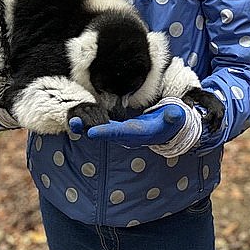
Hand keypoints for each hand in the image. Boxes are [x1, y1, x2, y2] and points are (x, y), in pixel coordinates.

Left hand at [69, 103, 185, 146]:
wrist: (170, 129)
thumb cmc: (172, 122)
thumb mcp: (176, 118)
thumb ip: (174, 116)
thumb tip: (174, 114)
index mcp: (139, 133)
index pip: (120, 132)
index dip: (106, 132)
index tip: (91, 132)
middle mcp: (128, 135)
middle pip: (106, 133)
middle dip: (90, 129)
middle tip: (74, 123)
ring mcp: (122, 132)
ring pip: (102, 129)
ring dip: (87, 125)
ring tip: (73, 120)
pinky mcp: (120, 127)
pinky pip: (103, 125)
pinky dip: (92, 121)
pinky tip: (81, 116)